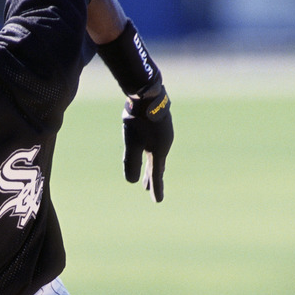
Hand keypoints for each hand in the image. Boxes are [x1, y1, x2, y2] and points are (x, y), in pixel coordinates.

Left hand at [122, 86, 172, 201]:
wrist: (147, 93)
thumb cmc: (138, 119)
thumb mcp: (131, 141)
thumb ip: (131, 161)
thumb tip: (130, 181)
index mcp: (159, 150)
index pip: (156, 174)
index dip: (156, 188)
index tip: (157, 201)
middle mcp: (164, 143)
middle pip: (157, 165)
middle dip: (152, 178)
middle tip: (147, 189)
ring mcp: (163, 133)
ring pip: (157, 154)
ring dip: (152, 165)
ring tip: (148, 173)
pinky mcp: (160, 125)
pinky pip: (156, 143)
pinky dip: (152, 152)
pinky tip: (149, 148)